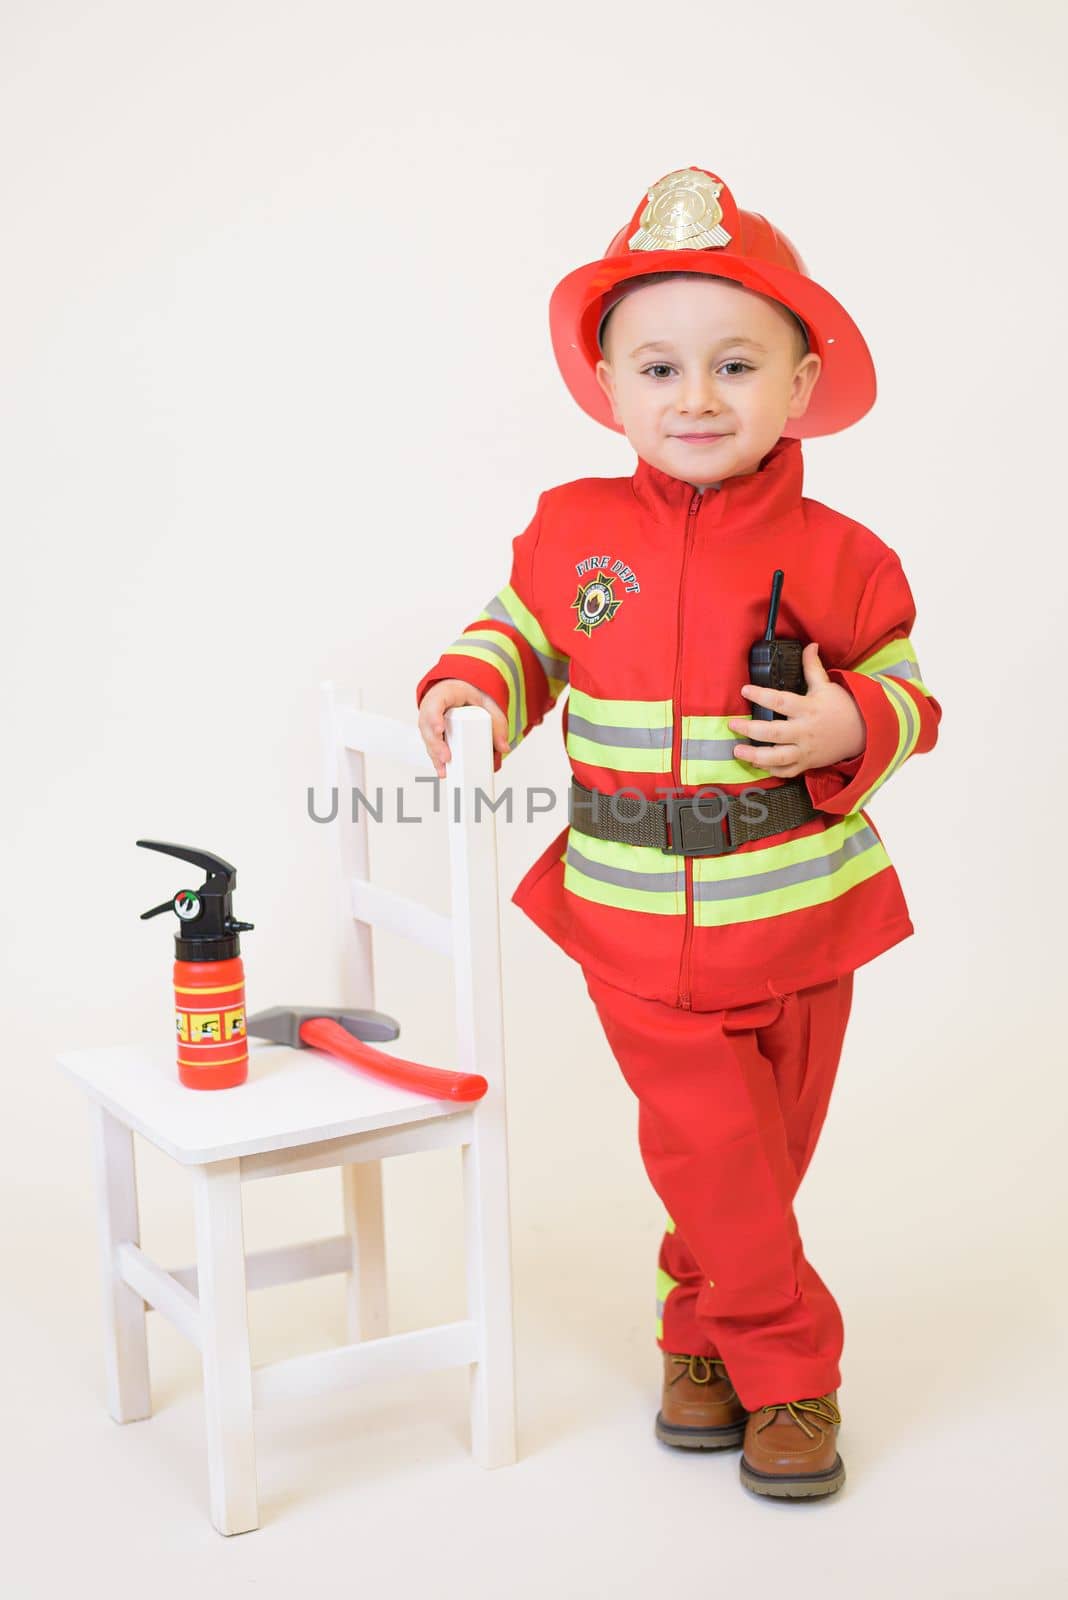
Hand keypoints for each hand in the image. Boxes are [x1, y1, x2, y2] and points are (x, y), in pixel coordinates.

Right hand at [418, 679, 509, 777]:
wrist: (461, 694)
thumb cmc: (470, 697)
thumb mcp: (487, 704)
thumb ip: (497, 723)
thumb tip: (504, 747)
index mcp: (445, 694)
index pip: (435, 703)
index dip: (434, 717)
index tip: (439, 729)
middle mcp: (432, 707)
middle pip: (427, 725)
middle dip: (436, 744)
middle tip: (446, 757)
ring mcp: (429, 721)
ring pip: (427, 738)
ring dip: (435, 755)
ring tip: (445, 770)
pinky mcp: (431, 734)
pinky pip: (430, 746)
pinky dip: (436, 759)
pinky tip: (443, 771)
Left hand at [727, 642, 865, 777]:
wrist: (863, 733)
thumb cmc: (842, 708)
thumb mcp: (827, 686)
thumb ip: (813, 667)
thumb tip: (809, 645)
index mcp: (808, 709)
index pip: (781, 702)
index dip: (761, 696)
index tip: (745, 690)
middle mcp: (805, 731)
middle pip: (774, 733)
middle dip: (750, 730)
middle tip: (732, 724)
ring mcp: (805, 750)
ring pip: (778, 758)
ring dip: (755, 756)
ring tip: (737, 751)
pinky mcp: (807, 763)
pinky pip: (787, 771)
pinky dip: (771, 770)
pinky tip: (756, 763)